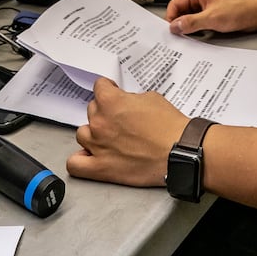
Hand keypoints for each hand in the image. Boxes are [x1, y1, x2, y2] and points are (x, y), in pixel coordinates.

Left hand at [67, 78, 186, 186]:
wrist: (180, 151)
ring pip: (82, 134)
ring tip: (107, 136)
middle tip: (119, 117)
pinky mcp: (101, 168)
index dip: (108, 88)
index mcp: (110, 102)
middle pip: (92, 110)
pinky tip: (89, 156)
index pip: (99, 87)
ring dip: (93, 133)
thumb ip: (130, 98)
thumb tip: (124, 103)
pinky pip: (76, 164)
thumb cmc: (169, 125)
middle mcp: (99, 122)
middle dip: (104, 111)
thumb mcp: (151, 98)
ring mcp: (97, 146)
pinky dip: (80, 160)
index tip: (113, 92)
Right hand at [165, 0, 256, 34]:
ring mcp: (205, 7)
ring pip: (189, 19)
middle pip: (180, 12)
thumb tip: (175, 26)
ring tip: (191, 36)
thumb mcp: (211, 18)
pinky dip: (197, 30)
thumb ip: (191, 22)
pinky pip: (197, 23)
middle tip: (180, 37)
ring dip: (189, 28)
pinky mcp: (211, 15)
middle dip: (180, 24)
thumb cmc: (238, 9)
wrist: (255, 14)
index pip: (174, 4)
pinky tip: (199, 35)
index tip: (172, 31)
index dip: (171, 18)